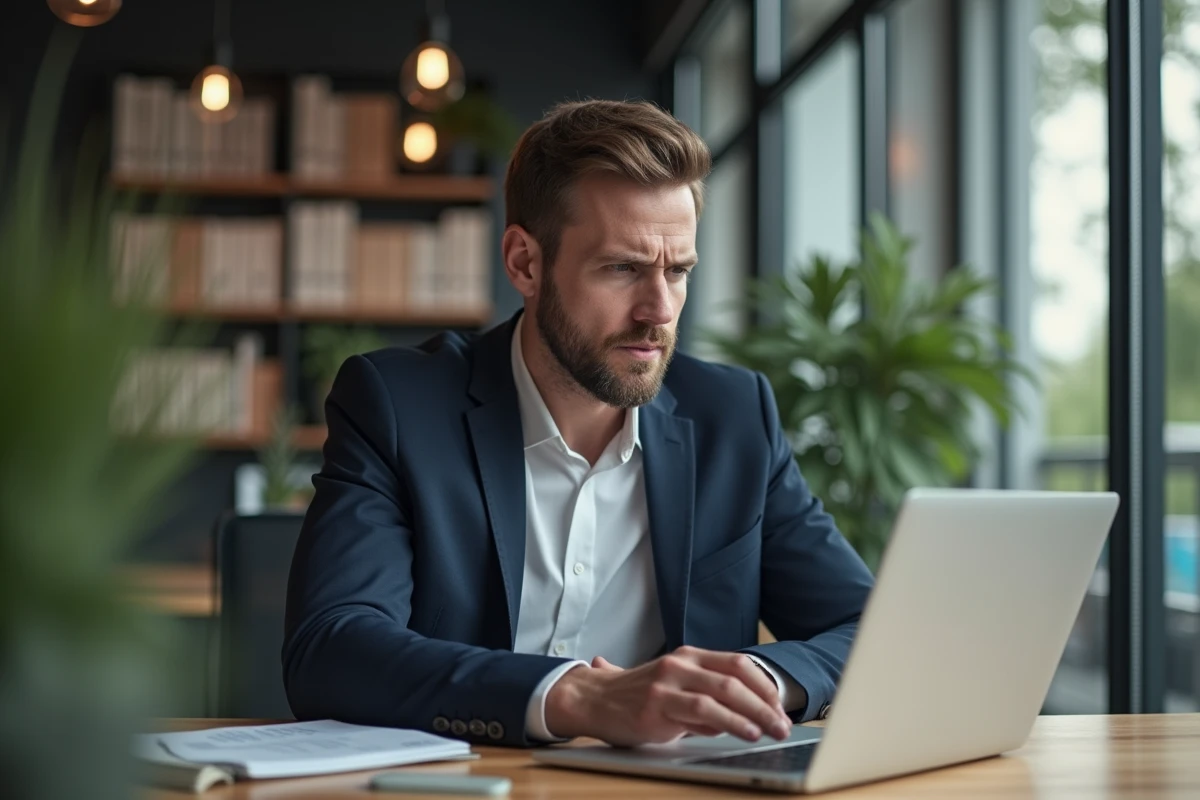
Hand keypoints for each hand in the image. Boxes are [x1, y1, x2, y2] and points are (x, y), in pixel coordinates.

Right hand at [544, 646, 791, 746]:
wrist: (593, 699)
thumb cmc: (637, 697)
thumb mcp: (677, 690)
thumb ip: (708, 700)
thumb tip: (745, 716)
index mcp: (690, 657)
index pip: (739, 664)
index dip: (765, 686)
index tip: (781, 708)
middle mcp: (681, 664)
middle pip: (737, 678)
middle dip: (767, 703)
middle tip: (784, 724)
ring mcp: (668, 682)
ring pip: (724, 692)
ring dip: (755, 714)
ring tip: (772, 731)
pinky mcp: (657, 704)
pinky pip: (702, 710)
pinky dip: (730, 721)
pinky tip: (745, 732)